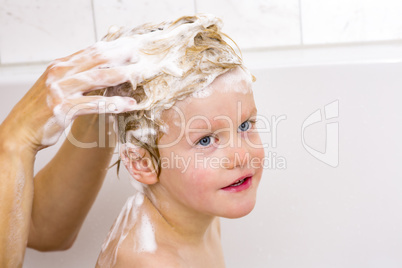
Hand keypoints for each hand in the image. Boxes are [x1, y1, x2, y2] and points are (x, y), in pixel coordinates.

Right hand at [6, 45, 140, 149]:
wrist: (19, 132)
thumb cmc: (41, 111)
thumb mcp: (55, 86)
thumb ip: (74, 76)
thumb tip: (99, 70)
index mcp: (59, 66)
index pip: (89, 52)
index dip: (111, 48)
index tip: (128, 47)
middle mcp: (59, 74)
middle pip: (95, 60)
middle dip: (118, 56)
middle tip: (137, 56)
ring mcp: (60, 91)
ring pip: (96, 79)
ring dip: (119, 76)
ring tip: (137, 76)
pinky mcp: (64, 109)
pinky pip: (95, 104)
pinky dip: (114, 104)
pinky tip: (129, 105)